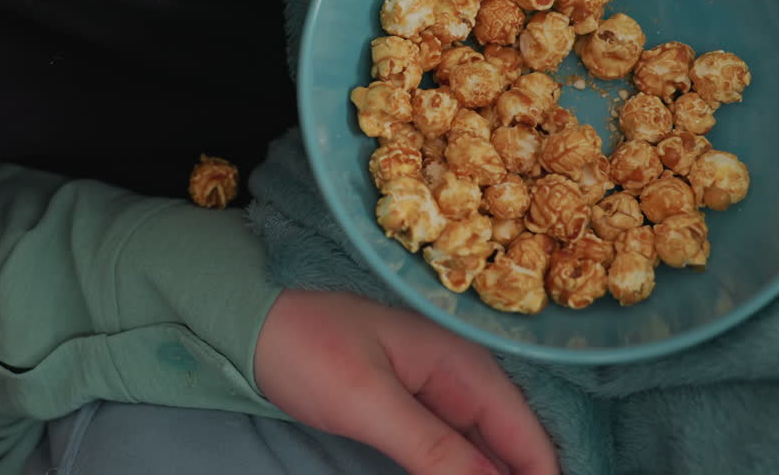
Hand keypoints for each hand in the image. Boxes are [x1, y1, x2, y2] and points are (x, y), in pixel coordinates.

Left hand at [255, 290, 558, 474]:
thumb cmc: (306, 347)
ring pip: (486, 451)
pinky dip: (464, 472)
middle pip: (513, 446)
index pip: (527, 437)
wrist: (250, 320)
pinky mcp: (412, 407)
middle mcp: (462, 375)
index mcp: (463, 364)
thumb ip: (433, 449)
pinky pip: (455, 449)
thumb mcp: (367, 401)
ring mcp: (437, 392)